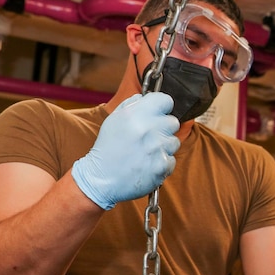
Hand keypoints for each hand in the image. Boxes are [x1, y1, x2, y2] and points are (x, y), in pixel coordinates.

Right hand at [71, 93, 179, 209]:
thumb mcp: (114, 119)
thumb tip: (146, 97)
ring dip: (163, 146)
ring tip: (146, 152)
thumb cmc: (108, 148)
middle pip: (173, 122)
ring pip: (174, 142)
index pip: (166, 100)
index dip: (162, 107)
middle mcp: (149, 128)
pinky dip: (162, 163)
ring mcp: (158, 148)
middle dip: (163, 128)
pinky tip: (147, 164)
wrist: (101, 178)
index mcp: (137, 114)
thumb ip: (132, 104)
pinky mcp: (162, 166)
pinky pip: (172, 160)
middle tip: (149, 136)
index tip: (158, 112)